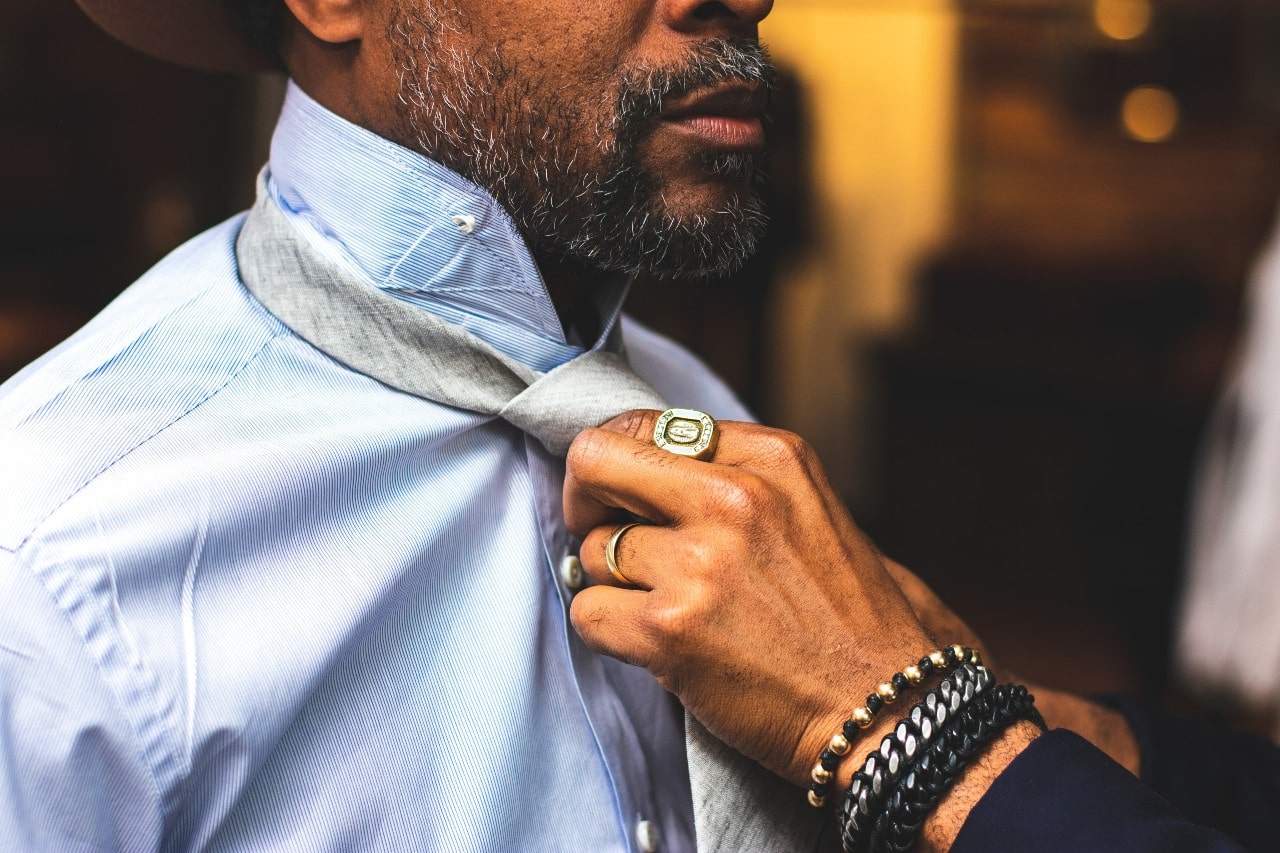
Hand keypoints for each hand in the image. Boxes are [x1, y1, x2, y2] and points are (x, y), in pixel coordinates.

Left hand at [563, 410, 935, 785]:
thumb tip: (648, 470)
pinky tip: (654, 645)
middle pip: (594, 461)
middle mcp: (733, 498)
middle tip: (597, 533)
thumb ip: (736, 478)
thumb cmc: (852, 618)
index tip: (621, 496)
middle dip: (582, 500)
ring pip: (592, 549)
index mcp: (771, 458)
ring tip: (665, 608)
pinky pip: (588, 611)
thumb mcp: (811, 509)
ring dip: (613, 582)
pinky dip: (607, 631)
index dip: (619, 463)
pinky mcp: (671, 630)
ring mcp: (699, 564)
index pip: (645, 423)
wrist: (890, 709)